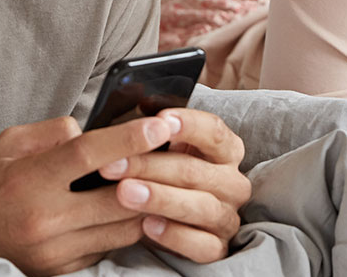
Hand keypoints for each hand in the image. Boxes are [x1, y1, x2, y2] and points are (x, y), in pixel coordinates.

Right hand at [0, 114, 173, 274]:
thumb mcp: (8, 145)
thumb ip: (52, 132)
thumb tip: (92, 129)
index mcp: (30, 180)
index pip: (88, 155)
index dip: (129, 138)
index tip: (160, 125)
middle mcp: (46, 219)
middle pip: (120, 199)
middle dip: (151, 176)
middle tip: (173, 156)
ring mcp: (57, 251)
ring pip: (123, 228)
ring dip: (145, 205)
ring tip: (158, 182)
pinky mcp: (64, 271)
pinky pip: (110, 248)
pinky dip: (124, 228)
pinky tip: (130, 210)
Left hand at [94, 108, 250, 262]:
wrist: (166, 224)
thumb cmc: (162, 177)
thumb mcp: (160, 150)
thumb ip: (153, 129)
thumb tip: (138, 99)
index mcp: (225, 151)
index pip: (214, 131)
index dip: (188, 124)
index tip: (159, 120)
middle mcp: (233, 183)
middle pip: (196, 170)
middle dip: (151, 165)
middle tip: (113, 163)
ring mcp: (227, 217)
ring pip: (200, 206)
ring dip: (160, 198)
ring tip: (124, 193)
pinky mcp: (218, 248)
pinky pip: (201, 245)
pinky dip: (174, 236)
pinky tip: (147, 227)